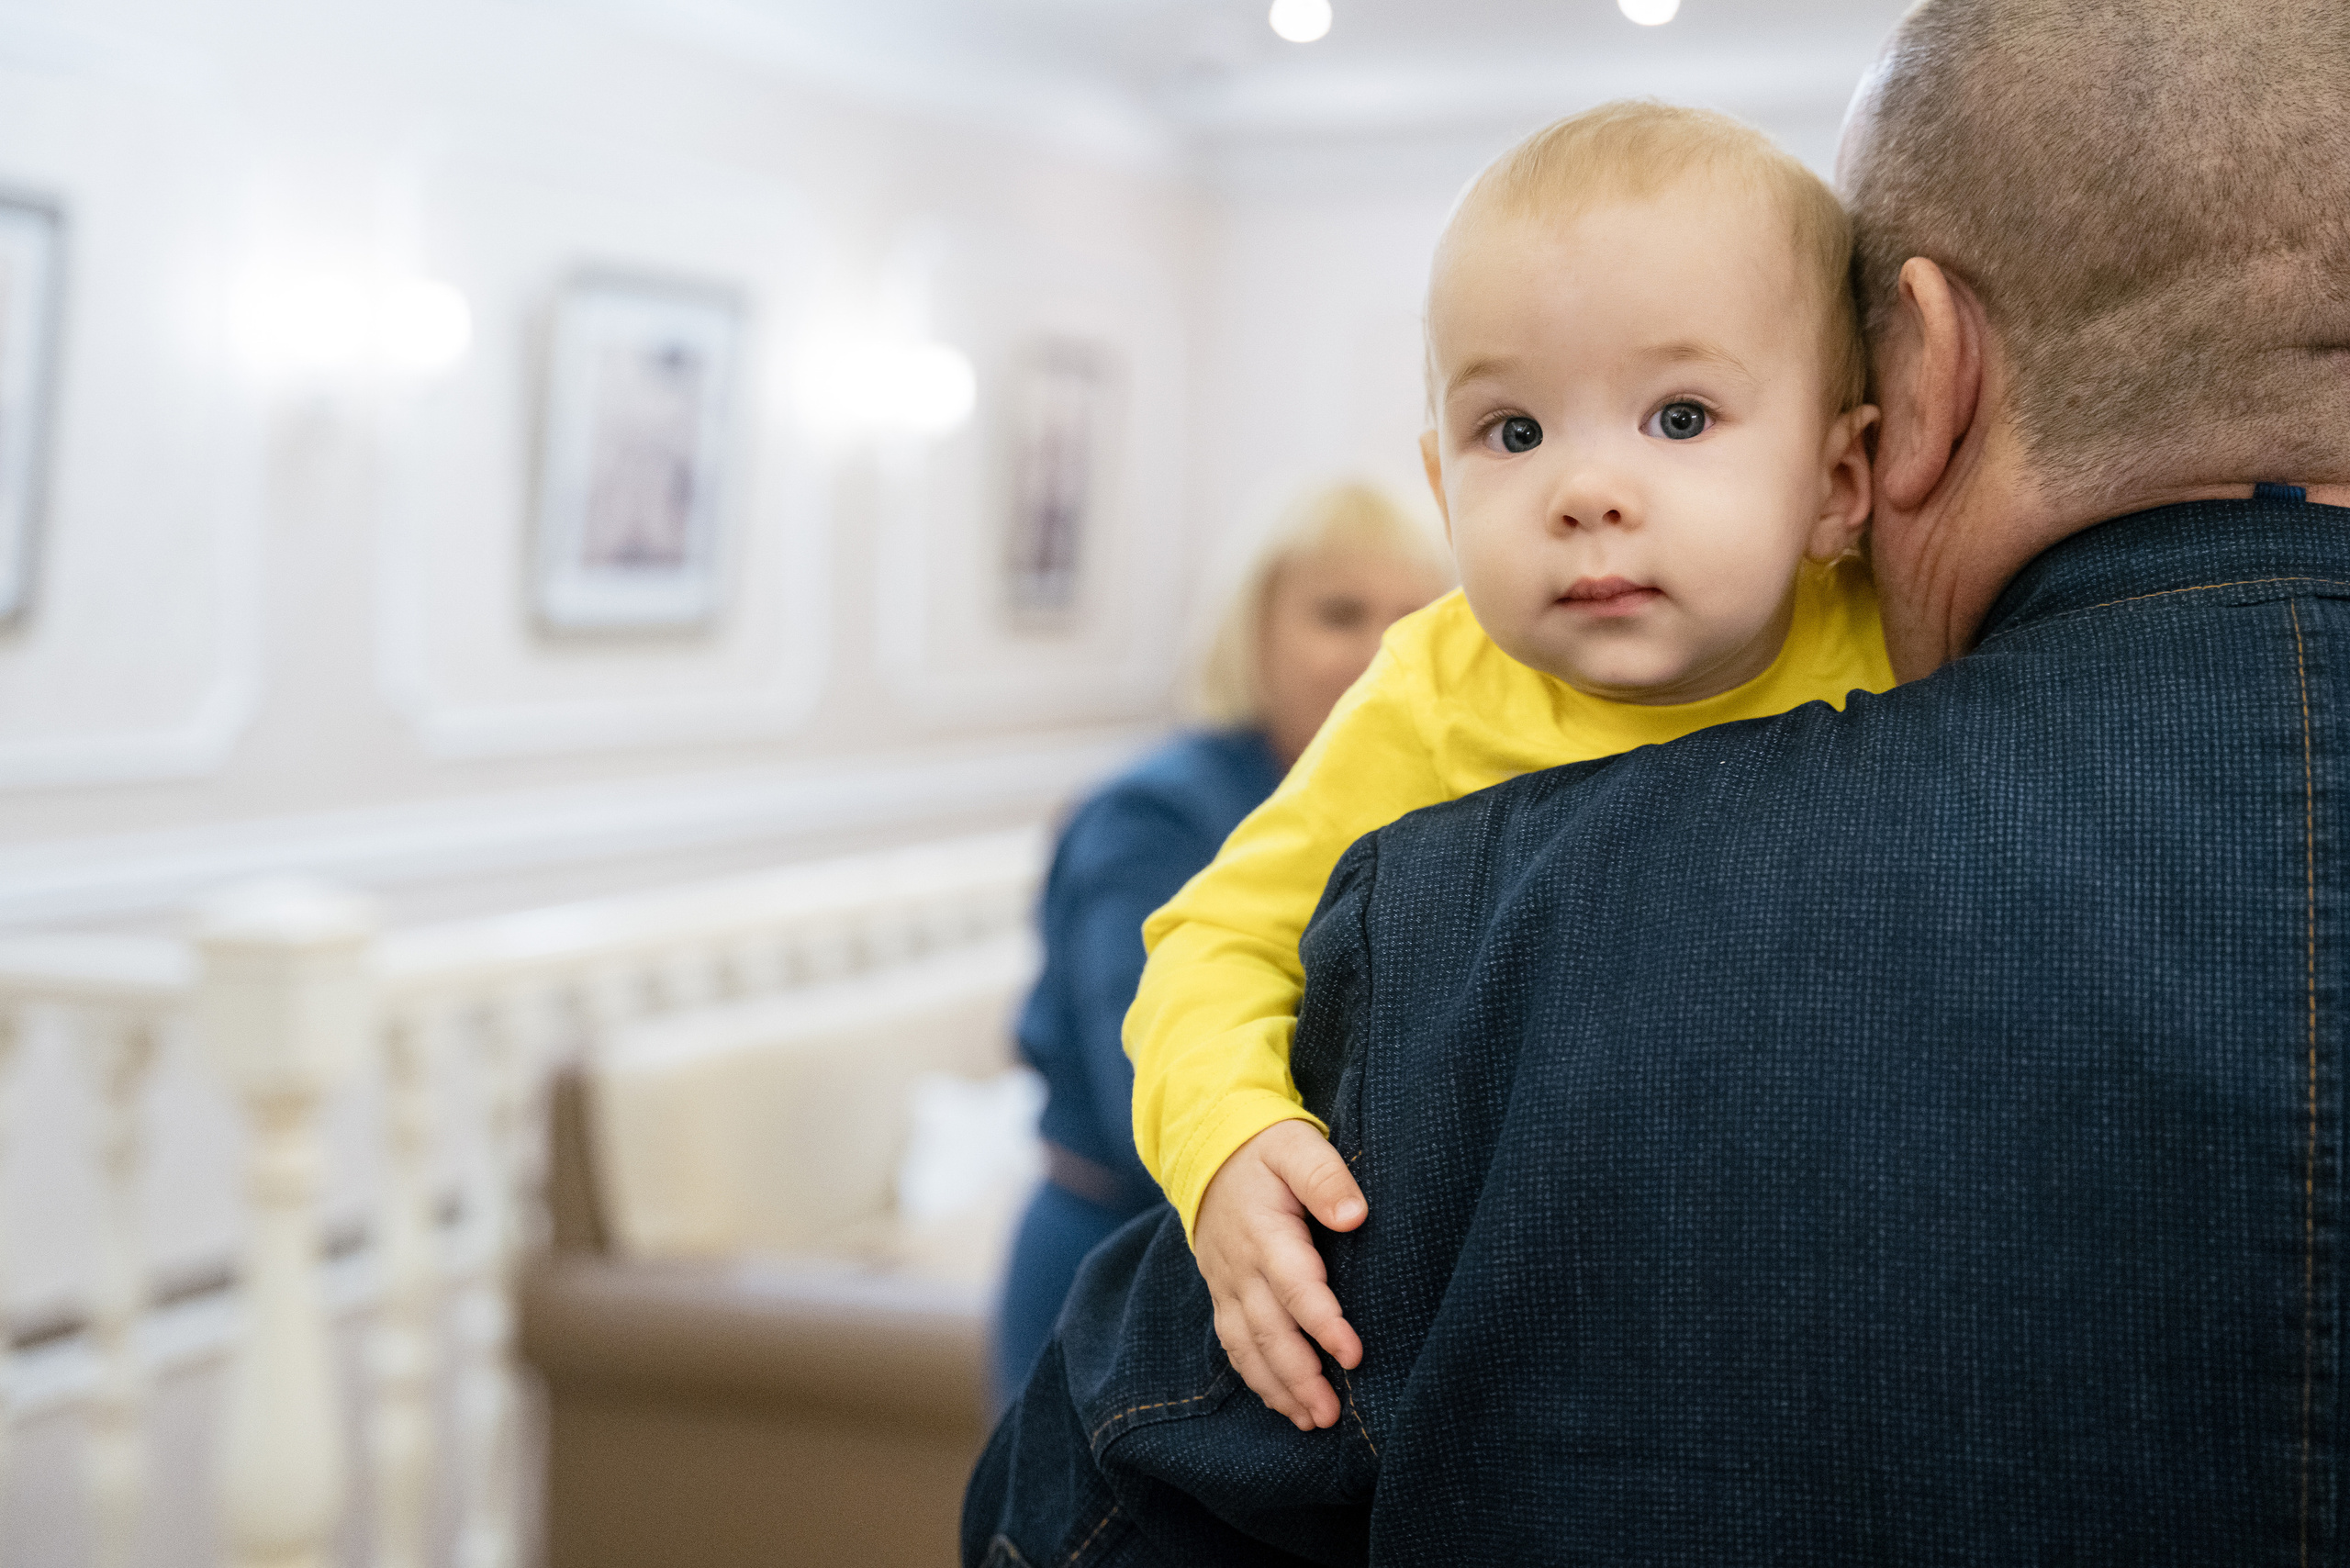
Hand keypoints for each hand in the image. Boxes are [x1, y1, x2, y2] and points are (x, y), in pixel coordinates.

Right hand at [1193, 1118, 1367, 1430]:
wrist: (1208, 1150)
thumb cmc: (1265, 1150)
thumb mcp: (1296, 1145)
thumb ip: (1324, 1176)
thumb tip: (1355, 1214)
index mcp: (1265, 1231)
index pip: (1295, 1285)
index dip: (1323, 1323)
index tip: (1352, 1354)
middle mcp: (1241, 1266)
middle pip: (1269, 1330)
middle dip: (1300, 1375)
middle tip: (1331, 1413)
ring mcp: (1228, 1284)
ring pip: (1249, 1346)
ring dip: (1279, 1387)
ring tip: (1313, 1420)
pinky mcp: (1223, 1295)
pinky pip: (1234, 1345)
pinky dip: (1256, 1378)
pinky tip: (1283, 1404)